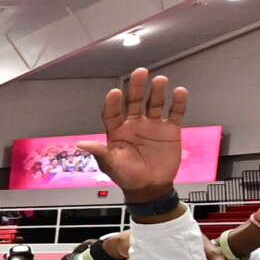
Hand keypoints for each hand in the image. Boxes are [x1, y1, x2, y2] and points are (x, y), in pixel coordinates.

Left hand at [87, 67, 185, 200]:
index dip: (113, 103)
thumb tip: (80, 144)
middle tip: (140, 72)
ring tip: (160, 80)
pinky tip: (179, 92)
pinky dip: (178, 103)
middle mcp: (134, 124)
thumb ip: (99, 152)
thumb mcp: (110, 165)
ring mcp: (152, 125)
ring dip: (157, 92)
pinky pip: (175, 113)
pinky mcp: (170, 130)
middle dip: (137, 87)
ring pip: (154, 104)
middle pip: (134, 102)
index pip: (112, 112)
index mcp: (117, 131)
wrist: (149, 187)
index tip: (115, 93)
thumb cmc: (127, 176)